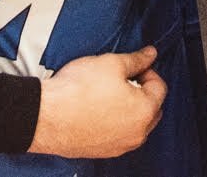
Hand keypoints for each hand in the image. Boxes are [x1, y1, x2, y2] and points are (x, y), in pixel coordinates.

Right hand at [29, 48, 165, 159]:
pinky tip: (96, 108)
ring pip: (134, 124)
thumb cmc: (76, 91)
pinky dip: (113, 122)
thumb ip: (136, 59)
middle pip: (151, 108)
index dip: (148, 70)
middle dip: (141, 91)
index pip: (160, 87)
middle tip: (122, 78)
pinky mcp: (102, 152)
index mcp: (144, 111)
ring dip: (128, 108)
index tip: (135, 65)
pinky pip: (117, 134)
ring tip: (106, 93)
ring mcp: (120, 146)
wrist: (47, 116)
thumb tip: (150, 55)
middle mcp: (137, 133)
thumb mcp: (111, 63)